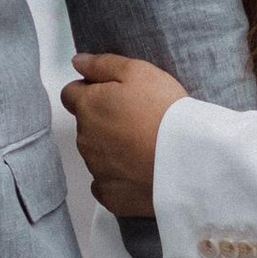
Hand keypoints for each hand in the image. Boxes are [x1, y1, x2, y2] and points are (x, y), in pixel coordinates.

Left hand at [62, 52, 189, 214]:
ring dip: (112, 149)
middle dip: (104, 121)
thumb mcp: (138, 72)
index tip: (113, 95)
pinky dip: (118, 178)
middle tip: (138, 120)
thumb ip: (102, 64)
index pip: (71, 95)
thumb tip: (77, 62)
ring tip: (144, 145)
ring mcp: (96, 170)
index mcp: (88, 107)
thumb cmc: (164, 111)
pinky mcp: (110, 195)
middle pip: (86, 126)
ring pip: (96, 155)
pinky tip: (139, 171)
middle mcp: (85, 139)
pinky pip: (106, 184)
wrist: (186, 158)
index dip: (89, 91)